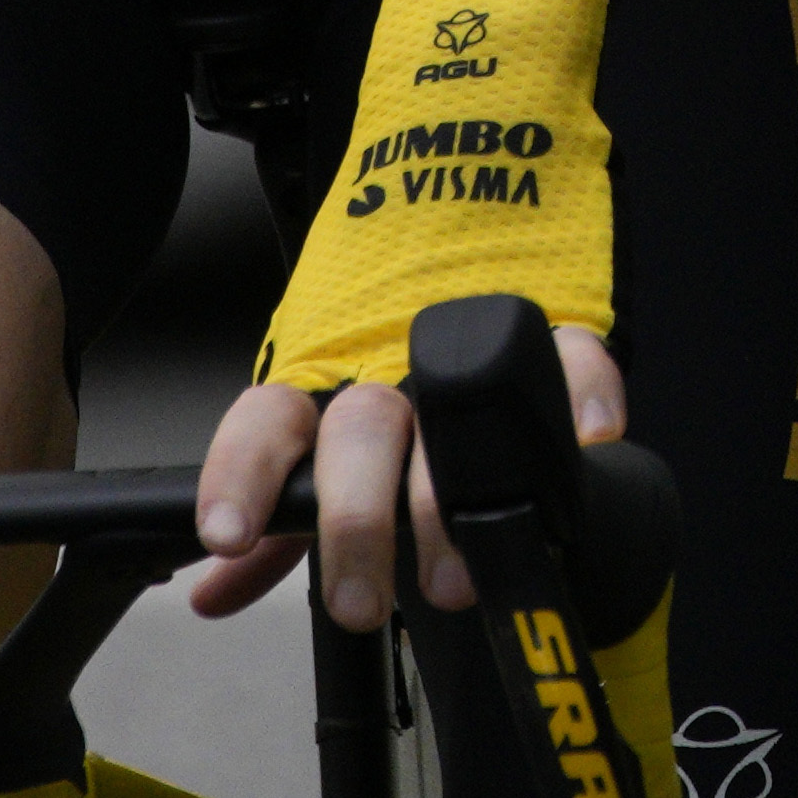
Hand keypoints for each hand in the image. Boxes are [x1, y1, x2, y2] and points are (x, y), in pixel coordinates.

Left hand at [181, 326, 631, 626]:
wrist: (460, 194)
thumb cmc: (379, 344)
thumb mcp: (315, 428)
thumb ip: (274, 520)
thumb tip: (212, 594)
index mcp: (324, 381)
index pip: (267, 421)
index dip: (242, 475)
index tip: (227, 535)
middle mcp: (390, 366)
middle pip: (361, 432)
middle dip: (354, 521)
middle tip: (359, 603)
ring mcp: (471, 343)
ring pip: (451, 413)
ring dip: (449, 499)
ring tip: (456, 578)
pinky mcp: (551, 318)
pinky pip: (571, 350)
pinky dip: (581, 393)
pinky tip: (586, 442)